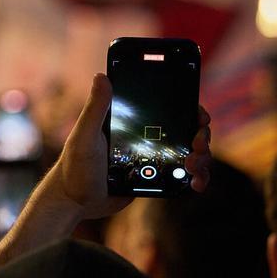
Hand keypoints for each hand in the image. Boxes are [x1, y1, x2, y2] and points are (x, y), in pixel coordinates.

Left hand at [45, 73, 211, 219]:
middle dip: (200, 135)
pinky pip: (182, 174)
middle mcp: (144, 135)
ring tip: (192, 167)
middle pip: (185, 128)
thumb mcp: (85, 135)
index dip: (188, 107)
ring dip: (202, 158)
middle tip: (197, 144)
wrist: (75, 201)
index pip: (166, 106)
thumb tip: (101, 75)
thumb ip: (95, 108)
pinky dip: (196, 177)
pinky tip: (196, 184)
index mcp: (130, 119)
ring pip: (189, 152)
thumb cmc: (74, 165)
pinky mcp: (154, 177)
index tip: (199, 114)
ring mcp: (151, 156)